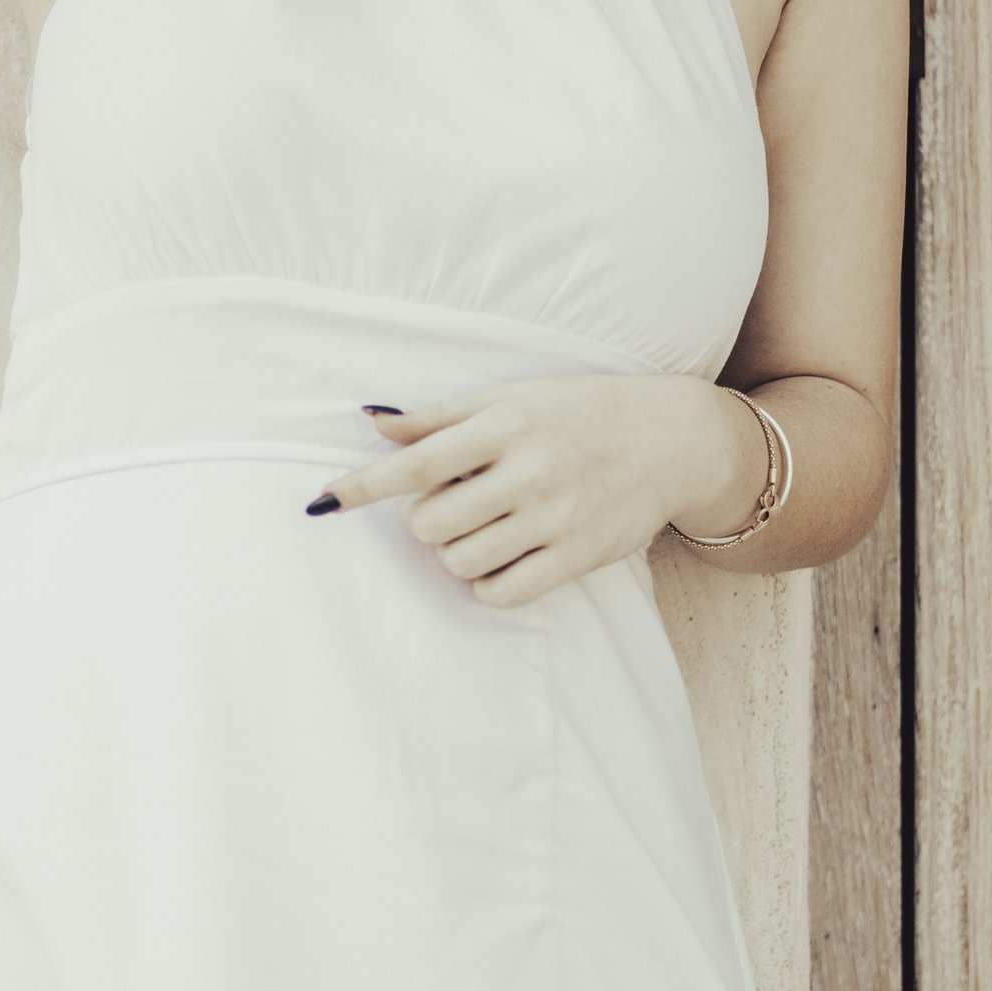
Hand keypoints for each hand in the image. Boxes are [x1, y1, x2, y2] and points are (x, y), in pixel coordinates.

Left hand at [303, 375, 769, 608]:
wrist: (670, 439)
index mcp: (505, 425)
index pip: (416, 463)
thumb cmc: (577, 412)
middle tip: (454, 503)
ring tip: (481, 528)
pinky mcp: (579, 557)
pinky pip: (501, 592)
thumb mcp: (510, 398)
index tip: (321, 502)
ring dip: (454, 551)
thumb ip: (439, 418)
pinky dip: (486, 582)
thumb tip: (373, 422)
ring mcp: (555, 518)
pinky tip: (499, 557)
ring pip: (459, 561)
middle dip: (426, 520)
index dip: (363, 485)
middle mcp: (528, 472)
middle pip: (429, 523)